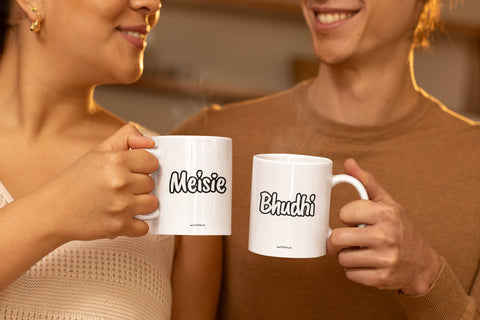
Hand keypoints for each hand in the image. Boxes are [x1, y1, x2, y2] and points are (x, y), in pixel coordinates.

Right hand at [41, 124, 158, 241]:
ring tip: (123, 201)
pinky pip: (144, 228)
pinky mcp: (118, 226)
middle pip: (151, 183)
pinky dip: (136, 225)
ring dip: (141, 205)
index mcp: (115, 160)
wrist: (54, 210)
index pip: (152, 161)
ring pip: (152, 204)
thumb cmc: (78, 180)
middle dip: (139, 186)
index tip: (132, 170)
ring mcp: (120, 206)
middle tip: (120, 187)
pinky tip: (121, 217)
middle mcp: (119, 182)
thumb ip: (126, 137)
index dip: (144, 166)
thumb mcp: (99, 150)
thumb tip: (151, 142)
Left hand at [327, 159, 441, 294]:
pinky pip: (350, 275)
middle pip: (338, 238)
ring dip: (346, 256)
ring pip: (342, 258)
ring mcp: (386, 258)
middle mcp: (387, 235)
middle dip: (336, 240)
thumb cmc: (398, 227)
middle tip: (343, 240)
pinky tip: (366, 264)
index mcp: (386, 213)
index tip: (354, 220)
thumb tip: (348, 162)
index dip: (346, 217)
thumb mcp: (387, 202)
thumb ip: (366, 182)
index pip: (344, 213)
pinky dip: (354, 271)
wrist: (421, 262)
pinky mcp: (382, 278)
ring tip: (359, 251)